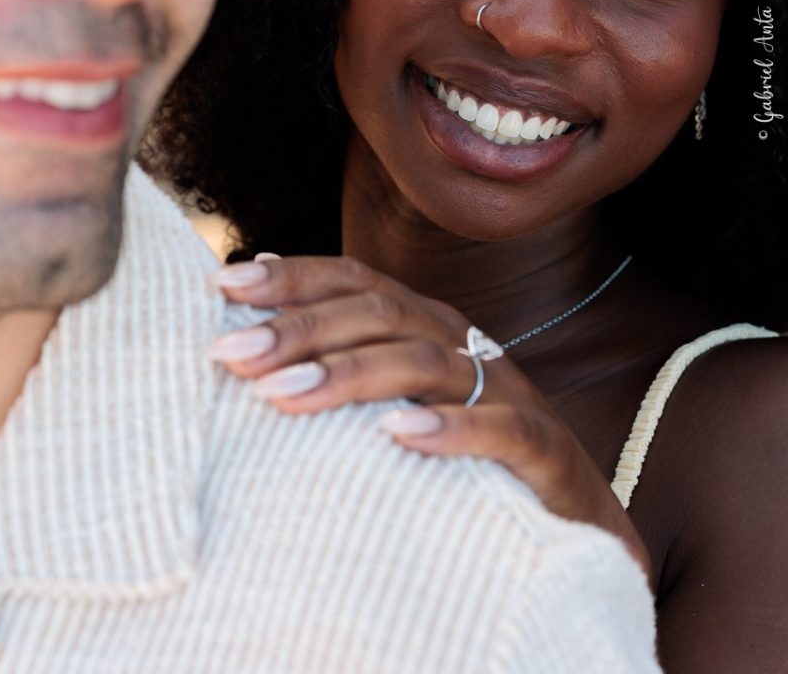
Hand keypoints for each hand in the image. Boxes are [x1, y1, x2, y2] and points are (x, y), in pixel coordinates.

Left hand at [208, 253, 651, 580]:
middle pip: (378, 314)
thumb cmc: (461, 448)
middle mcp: (459, 341)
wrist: (567, 512)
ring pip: (424, 362)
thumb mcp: (396, 398)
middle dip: (300, 327)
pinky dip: (450, 427)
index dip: (292, 276)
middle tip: (232, 352)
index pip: (353, 280)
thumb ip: (341, 357)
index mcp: (422, 322)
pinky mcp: (539, 444)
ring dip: (350, 373)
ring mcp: (502, 387)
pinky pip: (498, 428)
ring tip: (282, 393)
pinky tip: (398, 436)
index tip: (222, 281)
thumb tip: (253, 319)